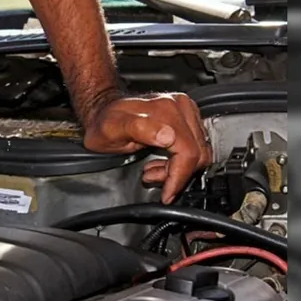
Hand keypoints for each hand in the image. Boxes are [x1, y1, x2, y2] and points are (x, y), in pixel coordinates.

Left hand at [83, 93, 212, 203]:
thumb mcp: (111, 129)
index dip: (178, 178)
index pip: (188, 152)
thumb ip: (137, 129)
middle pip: (197, 153)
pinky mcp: (186, 117)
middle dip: (176, 174)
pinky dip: (180, 160)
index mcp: (165, 110)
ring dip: (178, 169)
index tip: (167, 194)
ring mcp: (185, 110)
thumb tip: (168, 137)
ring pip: (199, 152)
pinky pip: (195, 146)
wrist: (102, 112)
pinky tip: (160, 163)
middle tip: (152, 178)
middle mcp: (179, 107)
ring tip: (152, 171)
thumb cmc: (103, 123)